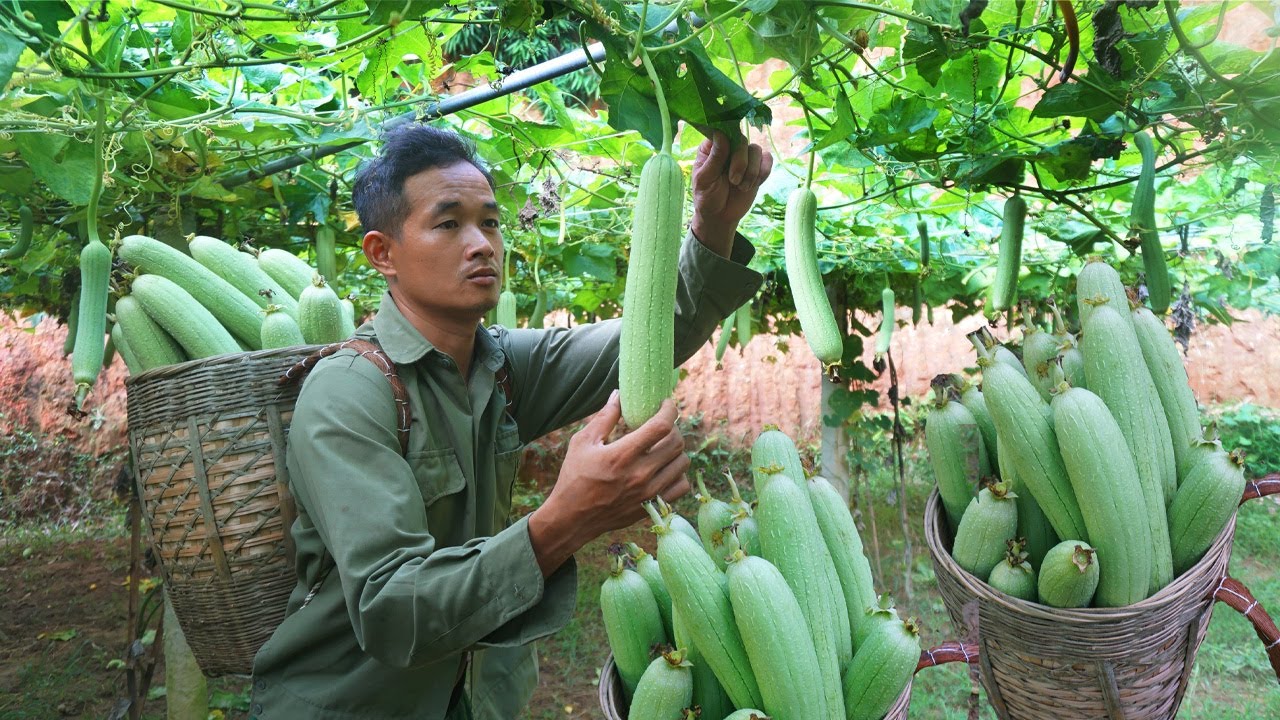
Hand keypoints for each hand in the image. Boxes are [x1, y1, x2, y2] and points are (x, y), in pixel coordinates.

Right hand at [528, 393, 689, 575]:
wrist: (572, 519)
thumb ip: (604, 418)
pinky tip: (664, 468)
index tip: (666, 404)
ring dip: (676, 450)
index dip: (669, 410)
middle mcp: (640, 474)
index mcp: (622, 455)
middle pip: (676, 442)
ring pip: (682, 463)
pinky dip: (678, 474)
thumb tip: (619, 395)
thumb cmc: (574, 477)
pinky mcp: (652, 506)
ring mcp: (649, 492)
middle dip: (672, 427)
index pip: (661, 426)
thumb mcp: (582, 443)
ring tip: (663, 446)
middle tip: (661, 425)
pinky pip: (682, 486)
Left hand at [690, 130, 773, 254]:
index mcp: (712, 146)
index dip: (729, 139)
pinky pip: (768, 159)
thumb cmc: (707, 197)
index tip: (728, 155)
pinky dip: (763, 173)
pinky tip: (753, 185)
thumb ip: (715, 158)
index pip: (722, 131)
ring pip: (756, 150)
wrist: (721, 216)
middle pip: (742, 140)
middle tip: (733, 180)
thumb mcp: (705, 179)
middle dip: (740, 162)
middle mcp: (729, 147)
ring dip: (751, 171)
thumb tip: (722, 134)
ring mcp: (745, 156)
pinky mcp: (758, 167)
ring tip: (742, 187)